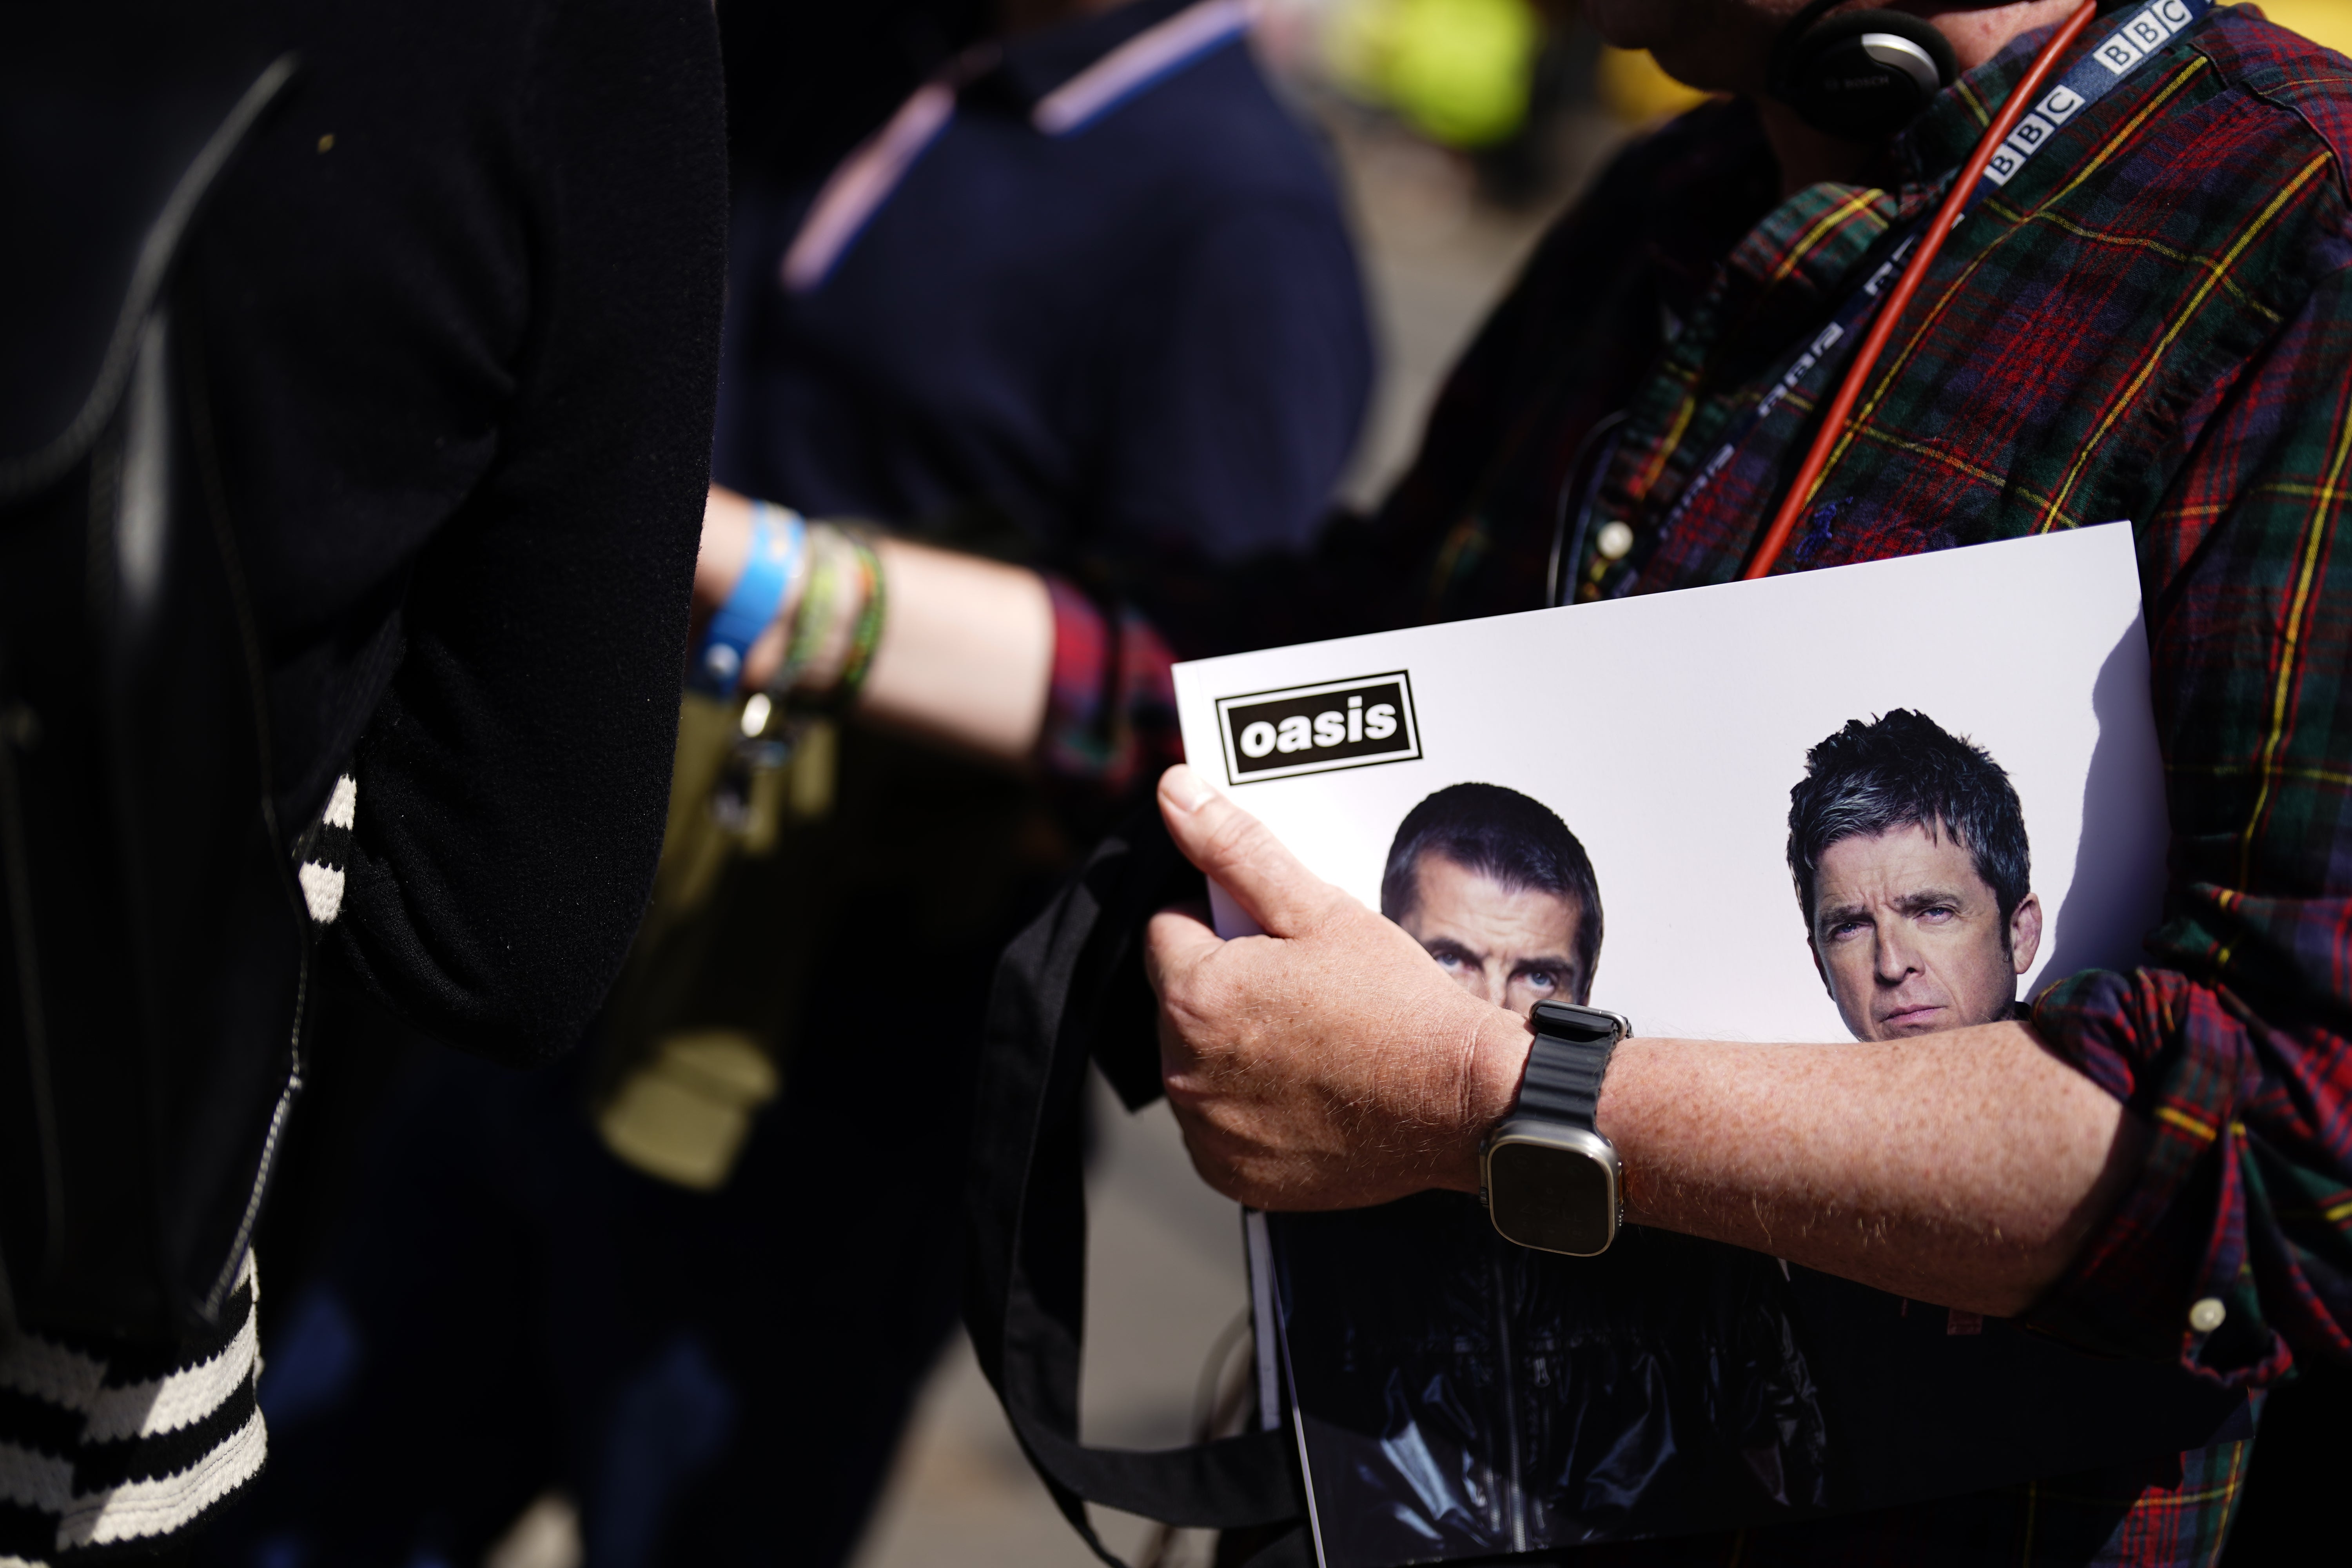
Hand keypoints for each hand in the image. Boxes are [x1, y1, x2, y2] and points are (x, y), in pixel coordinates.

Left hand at [1144, 765, 1532, 1209]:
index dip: (1218, 923)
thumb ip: (1236, 849)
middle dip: (1221, 985)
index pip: (1166, 930)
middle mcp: (1185, 1069)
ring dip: (1229, 1046)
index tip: (1272, 940)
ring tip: (1308, 1039)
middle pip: (1177, 1000)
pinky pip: (1214, 1126)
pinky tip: (1303, 1090)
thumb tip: (1174, 790)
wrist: (1463, 1105)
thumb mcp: (1320, 909)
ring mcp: (1208, 1130)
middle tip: (1299, 988)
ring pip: (1193, 1062)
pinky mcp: (1233, 1176)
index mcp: (1197, 995)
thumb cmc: (1398, 1005)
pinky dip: (1245, 1107)